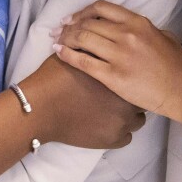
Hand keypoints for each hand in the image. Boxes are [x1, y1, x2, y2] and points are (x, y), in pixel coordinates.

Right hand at [19, 55, 147, 149]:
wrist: (41, 108)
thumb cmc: (54, 80)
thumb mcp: (74, 56)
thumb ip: (88, 50)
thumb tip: (91, 42)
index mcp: (120, 73)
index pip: (136, 73)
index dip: (127, 74)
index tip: (120, 76)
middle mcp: (128, 96)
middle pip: (140, 95)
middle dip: (130, 94)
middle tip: (116, 95)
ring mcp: (124, 120)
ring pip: (139, 118)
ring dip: (128, 115)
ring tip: (111, 111)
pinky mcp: (115, 138)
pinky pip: (127, 137)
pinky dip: (118, 131)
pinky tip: (106, 125)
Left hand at [51, 0, 181, 115]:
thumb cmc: (176, 65)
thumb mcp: (163, 36)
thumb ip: (142, 28)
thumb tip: (127, 26)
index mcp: (138, 22)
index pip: (101, 8)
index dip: (82, 12)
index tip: (72, 18)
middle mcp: (126, 34)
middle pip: (87, 23)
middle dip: (69, 26)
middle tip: (58, 31)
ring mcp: (119, 55)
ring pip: (82, 39)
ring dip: (65, 38)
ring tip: (57, 41)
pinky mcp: (113, 76)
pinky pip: (83, 61)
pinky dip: (67, 54)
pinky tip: (58, 53)